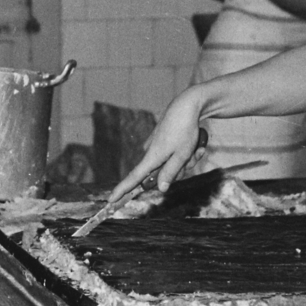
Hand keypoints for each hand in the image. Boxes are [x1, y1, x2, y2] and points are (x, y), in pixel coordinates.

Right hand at [108, 89, 205, 203]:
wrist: (187, 106)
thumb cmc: (185, 130)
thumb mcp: (182, 154)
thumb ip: (171, 172)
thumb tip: (161, 188)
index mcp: (152, 157)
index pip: (134, 178)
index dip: (122, 190)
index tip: (110, 200)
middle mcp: (152, 153)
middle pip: (163, 174)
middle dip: (181, 169)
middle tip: (192, 155)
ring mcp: (158, 147)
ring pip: (174, 164)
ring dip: (188, 159)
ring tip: (195, 145)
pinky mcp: (164, 142)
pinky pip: (176, 155)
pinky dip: (187, 151)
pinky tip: (194, 141)